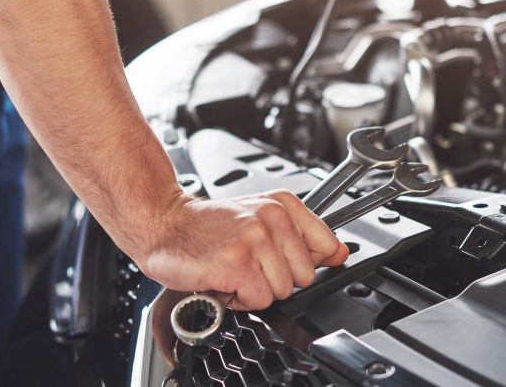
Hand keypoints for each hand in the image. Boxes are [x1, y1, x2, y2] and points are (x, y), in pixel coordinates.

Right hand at [139, 190, 348, 310]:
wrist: (165, 224)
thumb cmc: (209, 226)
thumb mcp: (261, 218)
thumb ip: (304, 236)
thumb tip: (340, 253)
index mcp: (282, 205)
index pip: (327, 245)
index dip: (304, 262)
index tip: (283, 260)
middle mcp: (272, 218)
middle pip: (305, 276)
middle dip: (277, 279)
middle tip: (248, 264)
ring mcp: (255, 239)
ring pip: (282, 291)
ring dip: (255, 290)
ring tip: (234, 270)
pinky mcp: (237, 263)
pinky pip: (259, 300)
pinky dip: (239, 300)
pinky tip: (224, 280)